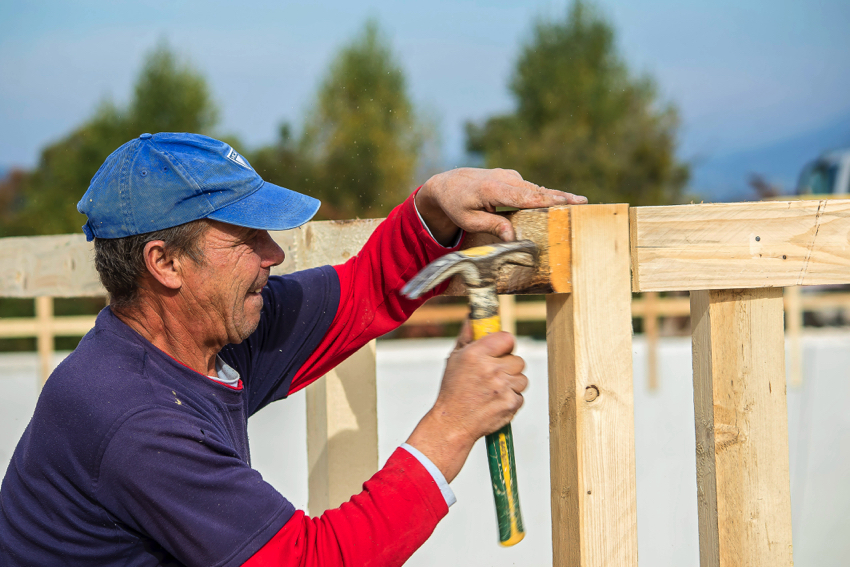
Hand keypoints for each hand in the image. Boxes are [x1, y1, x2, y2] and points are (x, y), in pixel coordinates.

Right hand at [405, 325, 527, 481]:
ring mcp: (503, 388)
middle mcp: (491, 370)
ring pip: (522, 378)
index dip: (505, 345)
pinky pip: (520, 395)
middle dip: (508, 367)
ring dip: (511, 383)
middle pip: (518, 360)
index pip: (508, 338)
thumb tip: (473, 314)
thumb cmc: (453, 389)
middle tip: (492, 374)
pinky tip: (495, 401)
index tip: (499, 351)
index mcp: (476, 355)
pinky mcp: (511, 404)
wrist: (453, 423)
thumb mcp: (454, 359)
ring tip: (493, 390)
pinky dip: (511, 398)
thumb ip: (467, 335)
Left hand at [415, 168, 586, 244]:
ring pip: (536, 189)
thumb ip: (491, 226)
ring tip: (578, 203)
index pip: (526, 196)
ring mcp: (509, 176)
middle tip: (583, 202)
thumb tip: (513, 238)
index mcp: (494, 189)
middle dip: (560, 197)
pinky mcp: (511, 179)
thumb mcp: (468, 220)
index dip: (548, 200)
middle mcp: (505, 179)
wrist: (447, 183)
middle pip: (537, 190)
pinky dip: (545, 195)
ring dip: (556, 196)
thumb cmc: (456, 204)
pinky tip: (560, 202)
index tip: (567, 202)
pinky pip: (530, 189)